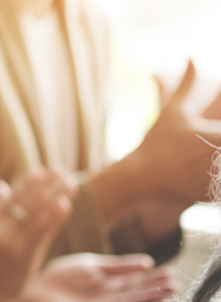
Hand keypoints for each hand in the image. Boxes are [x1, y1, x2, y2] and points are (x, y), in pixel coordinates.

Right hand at [0, 167, 74, 301]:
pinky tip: (65, 204)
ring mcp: (10, 245)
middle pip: (25, 201)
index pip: (8, 197)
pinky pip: (42, 233)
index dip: (27, 182)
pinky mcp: (24, 258)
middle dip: (45, 184)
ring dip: (56, 195)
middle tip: (62, 169)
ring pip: (36, 213)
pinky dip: (54, 217)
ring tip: (71, 182)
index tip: (42, 171)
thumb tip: (0, 185)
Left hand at [7, 253, 179, 301]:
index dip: (153, 279)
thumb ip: (118, 265)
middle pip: (135, 294)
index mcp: (108, 284)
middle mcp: (106, 298)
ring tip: (163, 296)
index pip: (135, 281)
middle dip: (155, 290)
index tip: (173, 274)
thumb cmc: (61, 278)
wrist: (33, 292)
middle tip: (176, 286)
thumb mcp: (92, 265)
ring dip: (144, 301)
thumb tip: (147, 262)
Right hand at [136, 61, 220, 204]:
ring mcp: (217, 177)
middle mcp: (220, 156)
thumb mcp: (173, 112)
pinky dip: (217, 182)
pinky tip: (206, 175)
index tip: (216, 129)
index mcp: (219, 134)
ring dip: (220, 164)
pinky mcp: (214, 195)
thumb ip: (186, 84)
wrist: (139, 179)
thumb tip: (190, 56)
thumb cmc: (156, 143)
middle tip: (212, 148)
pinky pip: (220, 188)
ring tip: (210, 160)